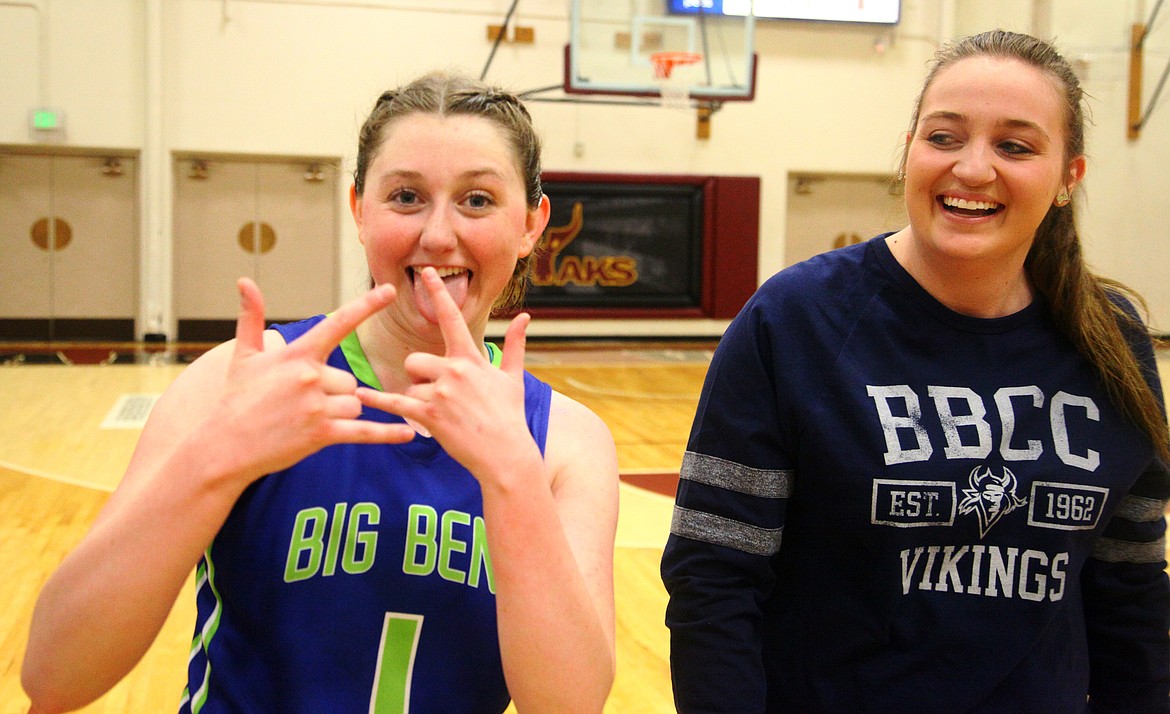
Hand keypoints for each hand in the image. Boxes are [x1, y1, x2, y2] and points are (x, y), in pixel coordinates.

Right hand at [212, 277, 415, 480]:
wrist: (224, 445)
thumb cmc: (236, 398)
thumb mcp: (243, 355)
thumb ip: (251, 317)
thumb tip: (244, 282)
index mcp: (297, 355)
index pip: (338, 324)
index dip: (367, 305)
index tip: (391, 290)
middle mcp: (311, 377)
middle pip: (350, 380)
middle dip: (336, 392)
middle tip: (303, 404)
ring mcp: (317, 406)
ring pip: (355, 403)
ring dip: (342, 412)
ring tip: (308, 419)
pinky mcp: (321, 433)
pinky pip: (364, 431)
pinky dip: (387, 434)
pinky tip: (409, 435)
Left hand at [357, 267, 540, 481]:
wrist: (506, 453)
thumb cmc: (510, 416)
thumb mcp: (513, 377)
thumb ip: (514, 344)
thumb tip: (524, 317)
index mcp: (471, 358)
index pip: (451, 318)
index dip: (438, 292)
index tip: (426, 272)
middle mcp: (454, 371)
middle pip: (415, 360)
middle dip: (418, 375)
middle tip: (435, 394)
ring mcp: (441, 393)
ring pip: (410, 385)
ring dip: (417, 399)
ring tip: (441, 415)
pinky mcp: (430, 415)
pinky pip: (397, 403)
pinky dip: (379, 401)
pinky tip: (362, 397)